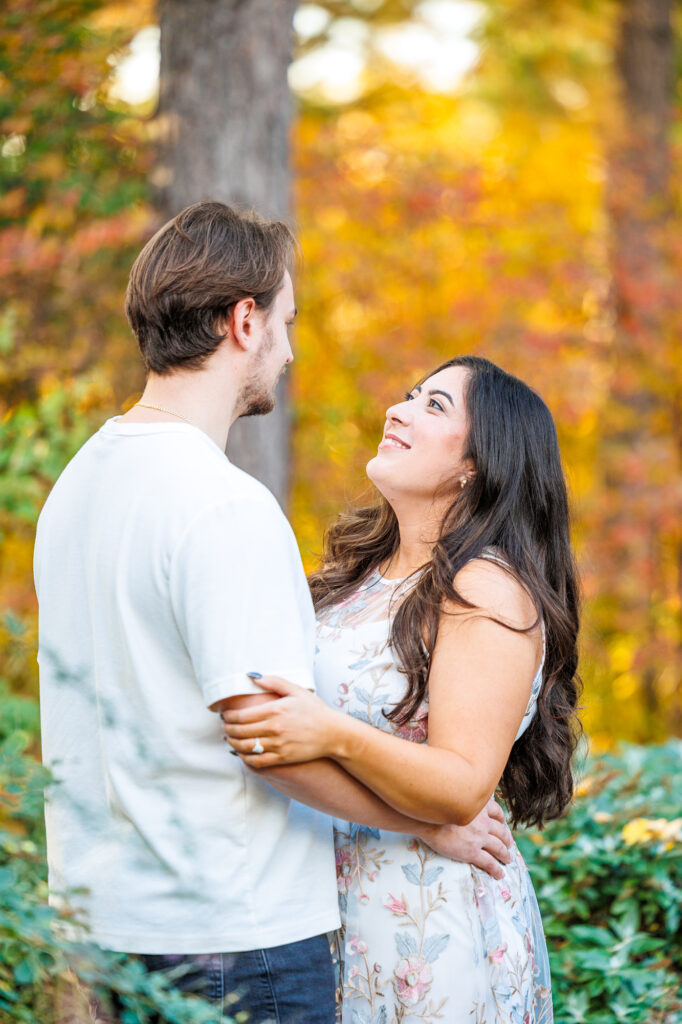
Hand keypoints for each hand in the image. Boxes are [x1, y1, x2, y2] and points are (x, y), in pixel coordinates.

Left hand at [221, 675, 341, 766]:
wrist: (333, 733)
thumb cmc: (315, 710)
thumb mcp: (297, 691)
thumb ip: (275, 682)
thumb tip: (254, 677)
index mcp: (276, 710)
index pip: (242, 716)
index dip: (229, 717)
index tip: (225, 715)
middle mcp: (275, 728)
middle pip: (240, 732)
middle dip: (227, 729)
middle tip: (224, 727)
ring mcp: (278, 745)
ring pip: (245, 747)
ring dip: (232, 744)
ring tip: (229, 739)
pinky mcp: (283, 758)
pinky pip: (257, 762)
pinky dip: (245, 759)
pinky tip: (242, 754)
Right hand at [416, 798, 512, 879]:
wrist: (427, 819)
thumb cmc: (435, 808)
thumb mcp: (454, 798)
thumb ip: (463, 801)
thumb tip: (459, 799)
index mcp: (478, 807)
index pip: (497, 811)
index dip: (501, 819)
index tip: (502, 823)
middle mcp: (483, 821)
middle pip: (501, 831)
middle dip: (507, 839)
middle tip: (509, 844)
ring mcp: (479, 837)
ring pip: (499, 847)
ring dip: (505, 854)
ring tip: (508, 859)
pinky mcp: (472, 851)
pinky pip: (489, 862)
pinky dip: (496, 869)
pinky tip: (499, 874)